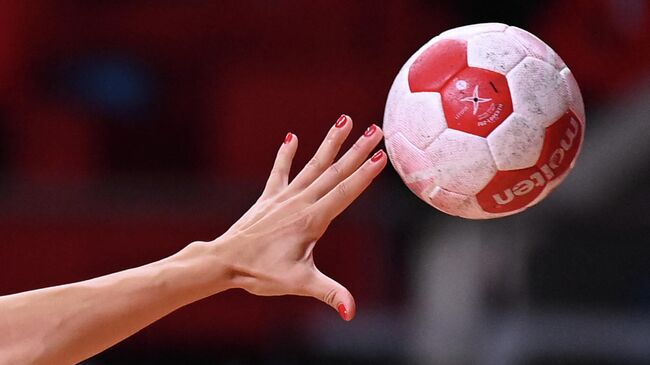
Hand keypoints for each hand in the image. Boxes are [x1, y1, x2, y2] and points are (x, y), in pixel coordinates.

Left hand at [210, 115, 385, 320]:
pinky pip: (280, 171)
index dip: (366, 173)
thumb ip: (329, 293)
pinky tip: (292, 137)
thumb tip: (351, 312)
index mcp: (312, 219)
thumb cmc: (260, 273)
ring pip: (313, 165)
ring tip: (344, 120)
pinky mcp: (269, 198)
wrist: (224, 262)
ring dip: (330, 143)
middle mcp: (300, 202)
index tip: (382, 154)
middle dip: (357, 150)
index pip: (346, 192)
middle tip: (375, 129)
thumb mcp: (299, 284)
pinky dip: (286, 154)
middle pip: (335, 172)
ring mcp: (284, 197)